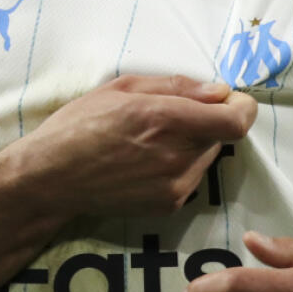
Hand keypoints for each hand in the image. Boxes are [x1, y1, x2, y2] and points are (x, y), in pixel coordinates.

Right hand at [14, 75, 257, 217]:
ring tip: (153, 139)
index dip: (241, 107)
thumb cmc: (79, 125)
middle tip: (173, 116)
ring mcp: (174, 185)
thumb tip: (219, 91)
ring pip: (208, 156)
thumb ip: (176, 87)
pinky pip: (193, 176)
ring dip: (195, 143)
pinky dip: (181, 164)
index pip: (235, 121)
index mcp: (164, 118)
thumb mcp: (121, 88)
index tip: (229, 99)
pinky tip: (147, 161)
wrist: (50, 179)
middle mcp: (176, 155)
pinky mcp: (169, 204)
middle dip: (209, 121)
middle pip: (223, 135)